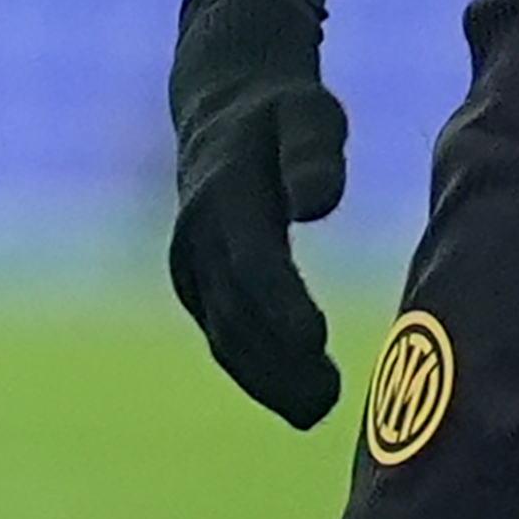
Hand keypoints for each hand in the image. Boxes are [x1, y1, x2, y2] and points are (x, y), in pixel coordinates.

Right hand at [167, 0, 348, 427]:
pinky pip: (222, 337)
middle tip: (328, 401)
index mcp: (225, 194)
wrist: (223, 109)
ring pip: (224, 334)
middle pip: (235, 311)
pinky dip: (254, 373)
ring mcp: (190, 266)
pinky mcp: (197, 286)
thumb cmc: (283, 113)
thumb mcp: (308, 113)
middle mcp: (197, 236)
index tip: (318, 343)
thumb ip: (315, 153)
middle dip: (277, 361)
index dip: (281, 305)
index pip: (252, 261)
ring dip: (266, 379)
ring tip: (318, 410)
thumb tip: (318, 203)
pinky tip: (297, 400)